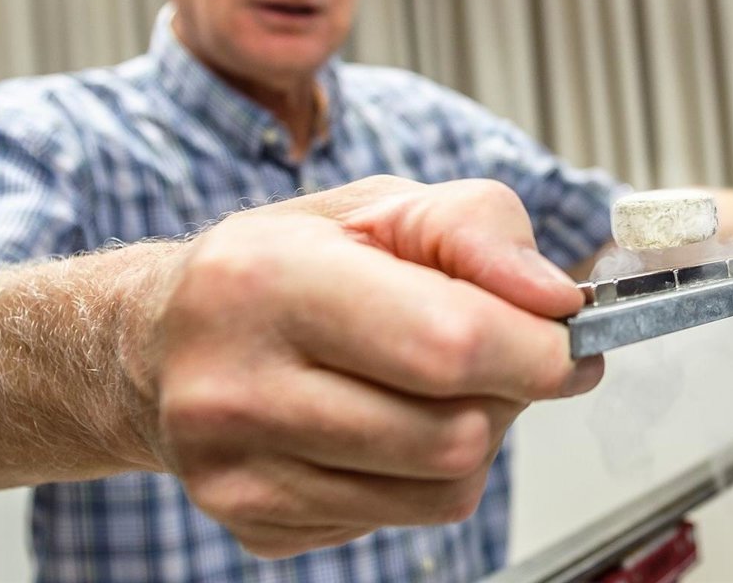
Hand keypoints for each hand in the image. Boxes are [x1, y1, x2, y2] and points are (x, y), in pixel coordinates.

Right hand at [124, 175, 599, 557]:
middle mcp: (236, 387)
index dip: (539, 348)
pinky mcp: (254, 524)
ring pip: (442, 489)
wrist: (162, 340)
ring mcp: (238, 473)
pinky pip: (402, 519)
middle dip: (509, 392)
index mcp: (266, 281)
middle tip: (496, 352)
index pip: (451, 342)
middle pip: (456, 434)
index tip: (570, 338)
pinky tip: (379, 422)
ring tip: (431, 384)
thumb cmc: (281, 264)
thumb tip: (557, 300)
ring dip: (473, 435)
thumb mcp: (377, 206)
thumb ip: (477, 230)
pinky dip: (420, 472)